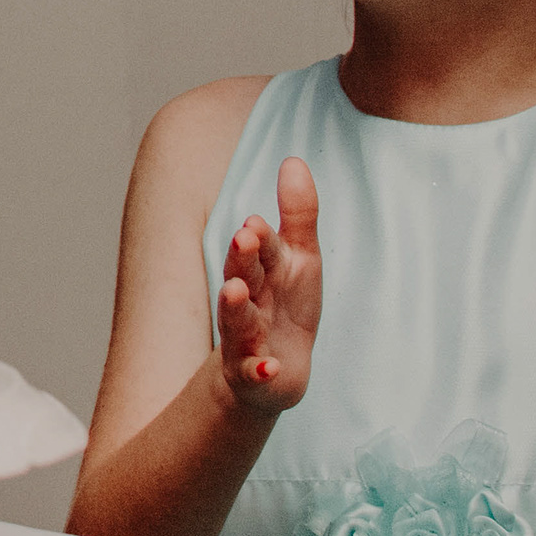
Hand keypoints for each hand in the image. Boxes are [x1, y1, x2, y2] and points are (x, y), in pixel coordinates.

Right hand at [215, 155, 321, 413]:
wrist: (268, 371)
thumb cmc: (285, 307)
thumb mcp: (299, 260)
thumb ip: (297, 214)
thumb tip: (294, 160)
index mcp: (263, 272)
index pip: (260, 251)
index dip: (259, 238)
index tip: (257, 223)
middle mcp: (250, 301)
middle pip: (244, 277)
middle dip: (243, 258)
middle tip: (244, 237)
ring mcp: (248, 339)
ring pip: (239, 322)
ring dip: (237, 307)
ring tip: (235, 291)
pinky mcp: (253, 374)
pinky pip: (255, 374)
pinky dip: (260, 371)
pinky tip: (269, 368)